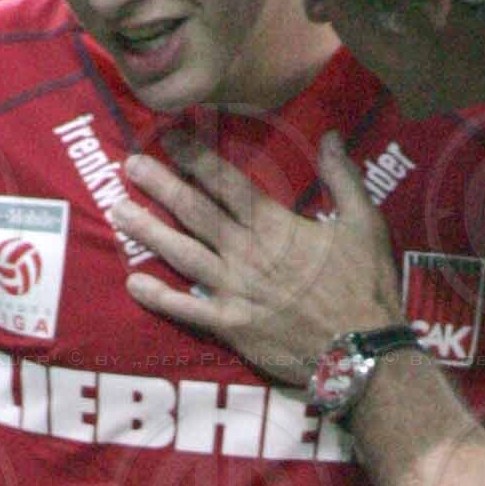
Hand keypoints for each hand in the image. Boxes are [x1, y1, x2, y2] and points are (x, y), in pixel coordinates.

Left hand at [114, 131, 401, 386]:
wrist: (362, 350)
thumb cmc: (365, 286)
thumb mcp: (365, 224)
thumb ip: (343, 177)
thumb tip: (329, 135)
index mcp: (275, 225)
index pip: (227, 183)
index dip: (197, 157)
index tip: (171, 136)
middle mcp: (246, 253)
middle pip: (194, 212)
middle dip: (160, 185)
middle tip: (129, 164)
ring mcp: (234, 290)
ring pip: (182, 254)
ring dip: (149, 232)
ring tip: (119, 213)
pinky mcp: (231, 326)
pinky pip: (188, 309)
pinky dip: (160, 298)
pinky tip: (133, 284)